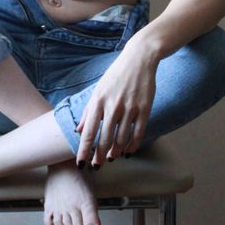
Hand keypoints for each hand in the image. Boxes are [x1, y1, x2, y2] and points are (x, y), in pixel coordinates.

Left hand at [75, 41, 158, 165]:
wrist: (139, 59)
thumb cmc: (116, 75)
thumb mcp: (98, 90)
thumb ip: (88, 111)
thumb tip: (79, 130)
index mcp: (98, 101)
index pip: (88, 132)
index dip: (84, 150)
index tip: (81, 164)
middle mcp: (113, 106)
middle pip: (104, 139)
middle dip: (99, 155)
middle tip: (97, 165)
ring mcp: (130, 108)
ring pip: (121, 138)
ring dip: (116, 151)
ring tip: (112, 158)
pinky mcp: (144, 108)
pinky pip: (138, 133)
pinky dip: (133, 145)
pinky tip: (128, 151)